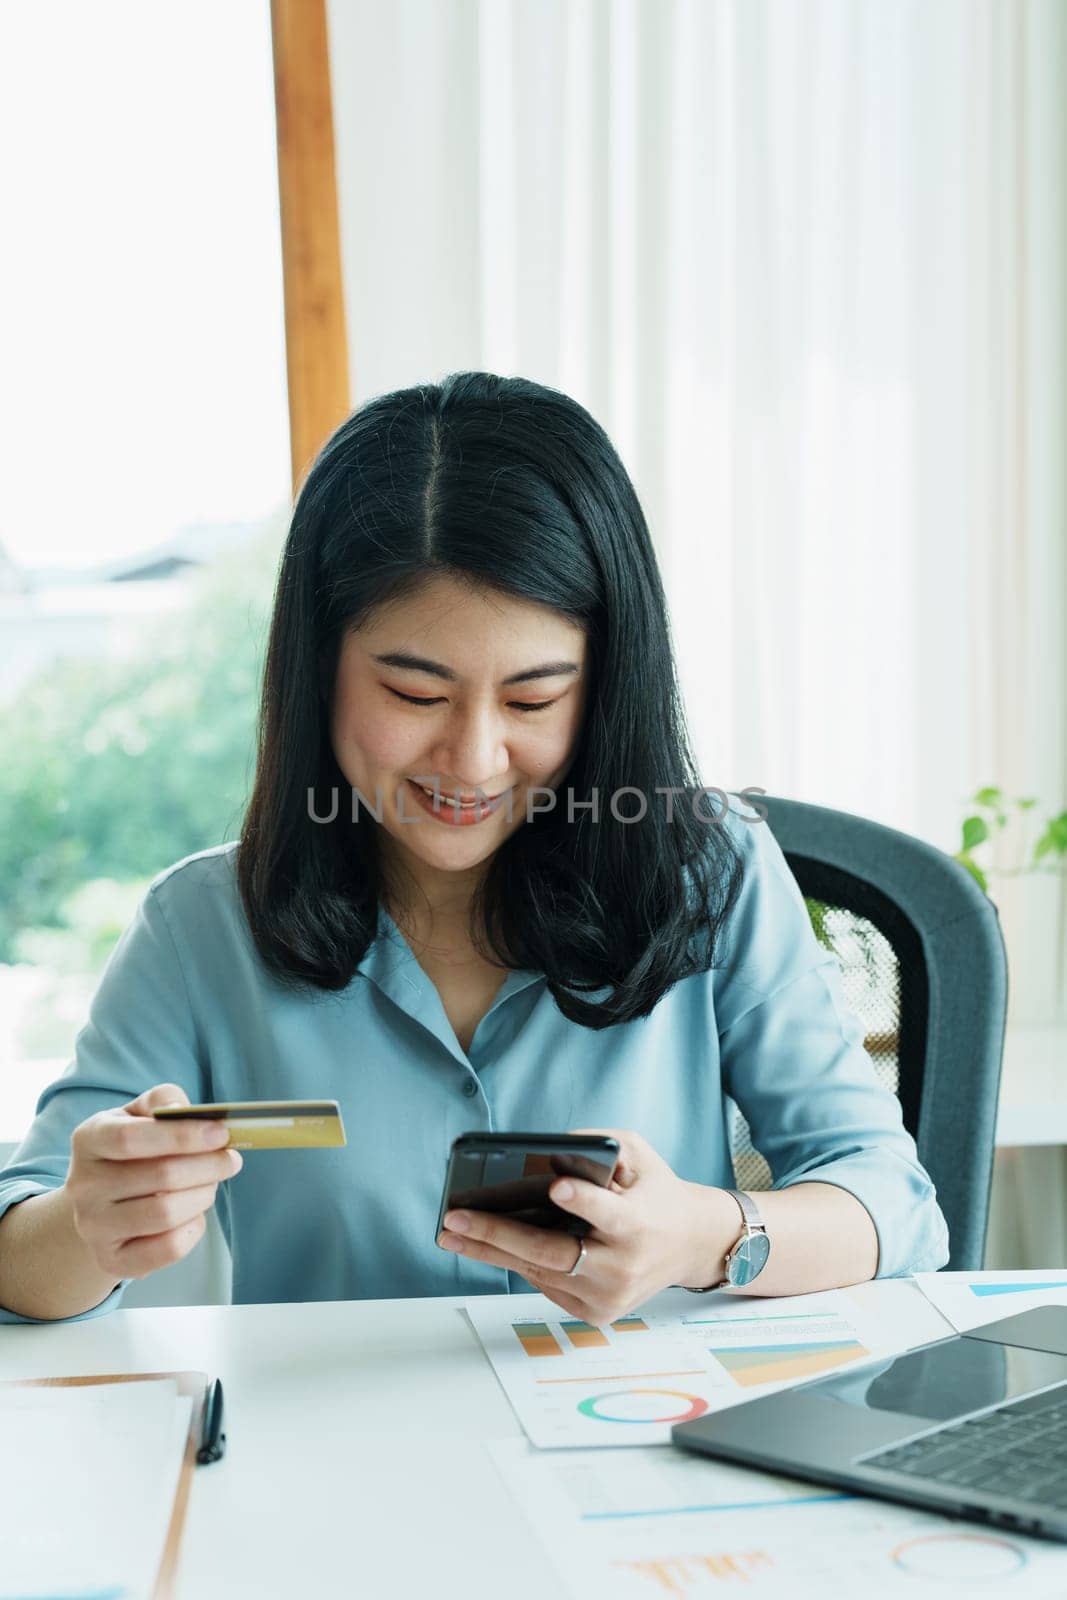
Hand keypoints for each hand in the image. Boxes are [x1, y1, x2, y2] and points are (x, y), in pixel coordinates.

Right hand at [65, 1082, 242, 1281]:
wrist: (102, 1203)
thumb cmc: (131, 1150)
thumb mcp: (139, 1115)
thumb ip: (162, 1101)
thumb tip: (181, 1109)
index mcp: (88, 1139)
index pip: (131, 1138)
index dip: (181, 1136)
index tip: (221, 1134)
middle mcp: (83, 1185)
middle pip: (160, 1176)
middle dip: (207, 1166)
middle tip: (230, 1160)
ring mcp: (93, 1227)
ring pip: (166, 1213)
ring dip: (203, 1195)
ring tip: (210, 1184)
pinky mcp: (110, 1259)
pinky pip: (167, 1249)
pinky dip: (193, 1229)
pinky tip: (194, 1214)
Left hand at [437, 1128, 720, 1323]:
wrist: (688, 1244)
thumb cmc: (655, 1191)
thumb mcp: (640, 1154)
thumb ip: (599, 1144)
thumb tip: (547, 1151)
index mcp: (640, 1224)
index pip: (610, 1214)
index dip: (583, 1202)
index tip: (555, 1187)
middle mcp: (624, 1267)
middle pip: (553, 1253)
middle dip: (499, 1234)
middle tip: (456, 1218)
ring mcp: (608, 1296)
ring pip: (539, 1272)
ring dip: (491, 1252)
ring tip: (451, 1233)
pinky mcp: (596, 1312)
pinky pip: (546, 1284)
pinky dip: (517, 1262)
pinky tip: (485, 1245)